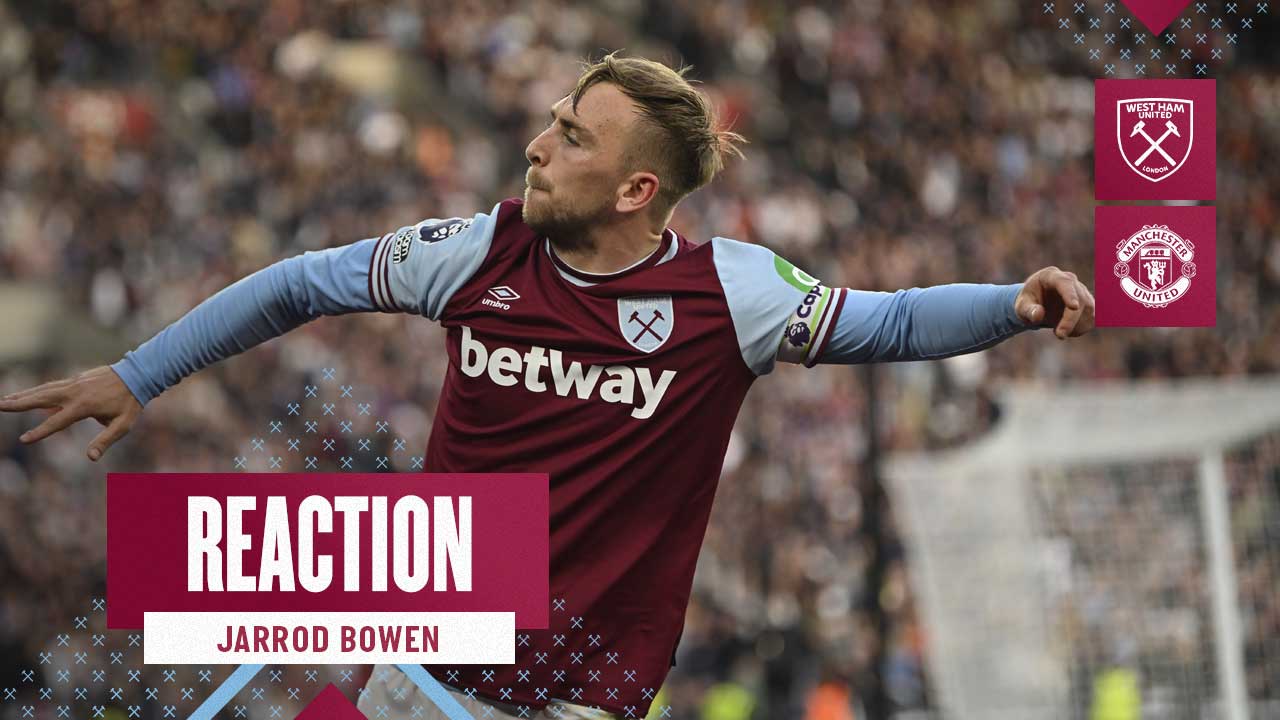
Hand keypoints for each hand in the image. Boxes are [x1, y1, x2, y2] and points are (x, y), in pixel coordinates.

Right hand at [1, 366, 141, 460]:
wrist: (138, 375)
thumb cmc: (130, 403)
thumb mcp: (123, 425)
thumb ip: (105, 440)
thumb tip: (90, 458)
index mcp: (85, 406)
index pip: (57, 421)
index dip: (40, 432)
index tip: (23, 440)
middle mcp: (75, 392)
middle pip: (42, 399)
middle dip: (19, 404)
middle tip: (0, 406)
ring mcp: (74, 384)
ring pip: (44, 390)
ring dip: (23, 395)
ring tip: (4, 400)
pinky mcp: (75, 379)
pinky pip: (52, 386)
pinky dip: (37, 390)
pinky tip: (26, 395)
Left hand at [1014, 266, 1095, 339]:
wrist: (1038, 304)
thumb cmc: (1029, 303)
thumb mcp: (1021, 307)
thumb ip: (1028, 310)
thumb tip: (1038, 315)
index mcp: (1051, 276)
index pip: (1065, 282)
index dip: (1070, 294)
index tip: (1073, 307)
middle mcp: (1070, 280)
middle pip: (1079, 299)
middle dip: (1071, 319)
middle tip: (1060, 335)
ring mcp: (1082, 291)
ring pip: (1089, 309)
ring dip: (1076, 326)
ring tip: (1058, 331)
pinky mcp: (1088, 304)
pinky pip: (1092, 318)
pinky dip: (1081, 328)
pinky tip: (1068, 330)